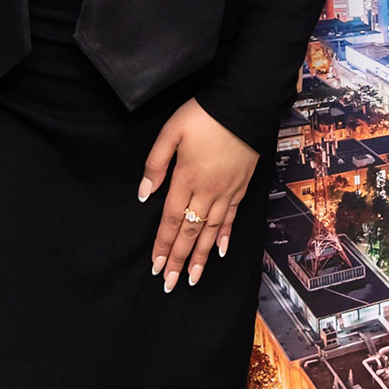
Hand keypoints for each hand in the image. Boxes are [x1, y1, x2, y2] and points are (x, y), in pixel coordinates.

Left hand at [139, 98, 258, 291]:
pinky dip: (224, 236)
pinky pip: (231, 217)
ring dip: (201, 257)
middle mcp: (206, 190)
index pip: (171, 220)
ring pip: (211, 231)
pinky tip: (218, 251)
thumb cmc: (204, 115)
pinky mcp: (241, 187)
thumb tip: (144, 194)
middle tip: (170, 284)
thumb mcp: (171, 132)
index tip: (156, 266)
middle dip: (179, 260)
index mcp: (186, 178)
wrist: (244, 104)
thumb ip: (155, 164)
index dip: (163, 245)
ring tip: (193, 279)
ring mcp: (226, 191)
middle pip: (190, 232)